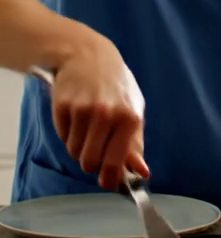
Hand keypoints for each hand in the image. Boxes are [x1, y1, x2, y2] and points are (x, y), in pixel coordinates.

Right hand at [50, 36, 148, 189]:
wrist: (88, 55)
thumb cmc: (115, 86)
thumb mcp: (133, 110)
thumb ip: (135, 144)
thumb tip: (141, 172)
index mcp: (129, 118)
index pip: (114, 163)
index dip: (109, 178)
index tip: (106, 182)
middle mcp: (106, 114)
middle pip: (89, 162)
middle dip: (91, 162)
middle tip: (95, 148)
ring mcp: (83, 110)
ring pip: (74, 152)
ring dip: (79, 146)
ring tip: (87, 127)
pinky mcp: (63, 106)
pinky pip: (62, 137)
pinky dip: (67, 133)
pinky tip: (76, 116)